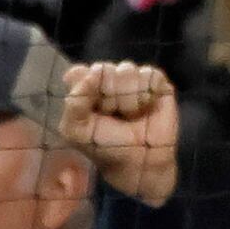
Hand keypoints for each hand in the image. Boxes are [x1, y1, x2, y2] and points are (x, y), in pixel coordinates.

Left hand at [61, 61, 178, 204]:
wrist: (139, 160)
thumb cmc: (105, 146)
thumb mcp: (77, 132)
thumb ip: (74, 103)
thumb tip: (92, 73)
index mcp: (84, 91)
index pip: (78, 72)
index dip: (85, 86)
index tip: (91, 105)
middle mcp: (107, 81)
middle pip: (102, 69)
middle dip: (106, 95)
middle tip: (112, 114)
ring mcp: (131, 80)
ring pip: (126, 69)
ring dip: (127, 97)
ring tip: (130, 115)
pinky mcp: (155, 82)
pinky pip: (149, 74)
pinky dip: (146, 94)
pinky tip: (146, 108)